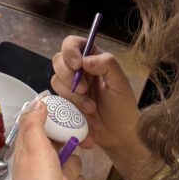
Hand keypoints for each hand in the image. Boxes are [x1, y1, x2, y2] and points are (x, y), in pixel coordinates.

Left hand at [11, 104, 84, 179]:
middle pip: (64, 142)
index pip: (45, 121)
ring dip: (71, 174)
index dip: (61, 119)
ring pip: (74, 162)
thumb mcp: (35, 148)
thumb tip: (38, 102)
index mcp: (28, 145)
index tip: (75, 119)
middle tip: (79, 150)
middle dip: (71, 152)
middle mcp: (38, 158)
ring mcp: (50, 175)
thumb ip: (35, 122)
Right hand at [51, 36, 140, 159]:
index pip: (73, 43)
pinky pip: (56, 100)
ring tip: (91, 108)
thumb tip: (85, 60)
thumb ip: (107, 65)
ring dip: (72, 96)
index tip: (77, 64)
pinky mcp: (64, 103)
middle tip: (84, 89)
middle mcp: (78, 70)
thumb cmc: (123, 108)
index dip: (70, 50)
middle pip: (58, 60)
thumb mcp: (120, 83)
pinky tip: (83, 116)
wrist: (118, 136)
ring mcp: (69, 87)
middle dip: (68, 76)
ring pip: (56, 81)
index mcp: (93, 59)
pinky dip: (69, 107)